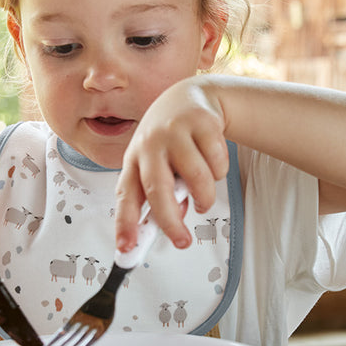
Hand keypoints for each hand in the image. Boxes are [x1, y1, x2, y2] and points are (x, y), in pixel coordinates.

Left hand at [116, 79, 229, 250]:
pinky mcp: (201, 123)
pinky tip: (212, 164)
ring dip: (204, 197)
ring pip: (196, 178)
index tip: (127, 248)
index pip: (126, 196)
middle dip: (170, 222)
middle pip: (157, 189)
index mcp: (134, 159)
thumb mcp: (159, 166)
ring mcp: (175, 132)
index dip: (125, 223)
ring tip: (203, 198)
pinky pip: (217, 162)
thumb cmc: (170, 140)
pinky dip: (219, 172)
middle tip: (182, 241)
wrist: (189, 97)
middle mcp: (150, 144)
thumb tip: (174, 220)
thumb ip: (164, 194)